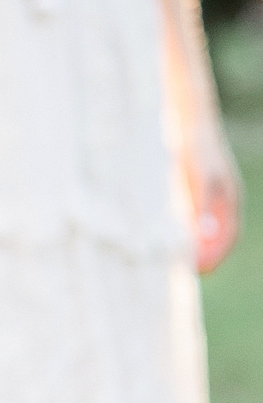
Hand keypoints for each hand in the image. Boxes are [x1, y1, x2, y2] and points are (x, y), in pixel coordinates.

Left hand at [183, 120, 241, 274]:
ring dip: (196, 248)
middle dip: (207, 255)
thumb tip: (204, 235)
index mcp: (230, 199)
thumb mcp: (201, 180)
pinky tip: (173, 244)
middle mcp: (222, 203)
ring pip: (205, 231)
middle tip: (190, 272)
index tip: (203, 269)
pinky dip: (186, 235)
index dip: (218, 254)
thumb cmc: (198, 152)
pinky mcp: (194, 197)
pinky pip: (192, 222)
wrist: (189, 130)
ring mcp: (208, 200)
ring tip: (180, 264)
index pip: (230, 235)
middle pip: (218, 237)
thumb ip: (202, 207)